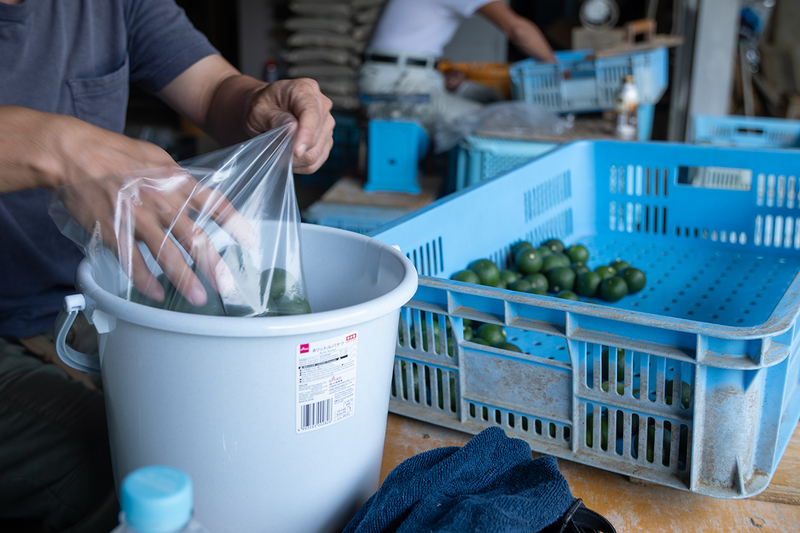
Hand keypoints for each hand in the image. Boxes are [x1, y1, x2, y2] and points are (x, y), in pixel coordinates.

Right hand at [57, 168, 254, 306]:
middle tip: (227, 286)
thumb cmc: (117, 153)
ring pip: (166, 254)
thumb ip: (179, 181)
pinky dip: (143, 280)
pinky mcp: (112, 230)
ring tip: (198, 298)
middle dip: (213, 265)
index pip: (214, 204)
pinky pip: (131, 260)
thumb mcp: (158, 159)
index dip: (235, 224)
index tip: (250, 241)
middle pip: (194, 237)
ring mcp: (137, 218)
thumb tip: (198, 197)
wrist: (75, 153)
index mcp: (176, 182)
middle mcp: (161, 202)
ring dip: (183, 279)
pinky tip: (155, 294)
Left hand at [243, 78, 334, 173]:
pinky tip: (288, 155)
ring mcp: (326, 123)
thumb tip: (292, 129)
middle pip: (316, 138)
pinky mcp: (325, 140)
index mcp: (304, 89)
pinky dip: (300, 164)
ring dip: (295, 159)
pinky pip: (316, 161)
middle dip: (294, 148)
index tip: (296, 151)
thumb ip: (275, 118)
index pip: (311, 114)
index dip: (305, 134)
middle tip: (273, 147)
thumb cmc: (261, 107)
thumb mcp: (258, 110)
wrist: (266, 111)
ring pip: (316, 153)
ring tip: (279, 150)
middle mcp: (321, 105)